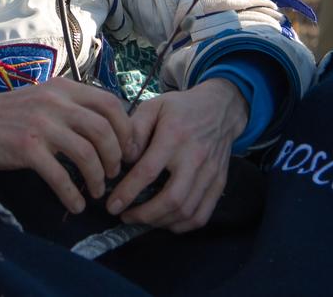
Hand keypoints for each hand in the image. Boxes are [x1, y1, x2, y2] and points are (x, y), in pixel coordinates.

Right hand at [0, 78, 133, 213]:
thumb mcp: (44, 97)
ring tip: (97, 191)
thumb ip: (72, 106)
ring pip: (87, 153)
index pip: (110, 104)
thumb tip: (107, 129)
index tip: (127, 150)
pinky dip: (72, 194)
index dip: (126, 130)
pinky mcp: (27, 147)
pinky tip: (76, 204)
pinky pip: (60, 176)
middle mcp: (55, 102)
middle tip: (115, 173)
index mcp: (64, 89)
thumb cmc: (9, 113)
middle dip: (116, 157)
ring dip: (98, 178)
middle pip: (104, 130)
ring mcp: (41, 124)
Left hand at [106, 79, 247, 232]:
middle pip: (171, 199)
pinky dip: (182, 225)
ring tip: (142, 219)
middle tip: (125, 216)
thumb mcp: (153, 107)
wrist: (220, 108)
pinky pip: (202, 215)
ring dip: (161, 222)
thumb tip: (123, 158)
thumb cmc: (180, 108)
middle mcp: (195, 157)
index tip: (112, 206)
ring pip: (187, 211)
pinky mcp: (219, 183)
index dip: (128, 192)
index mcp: (174, 135)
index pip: (148, 171)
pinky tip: (165, 221)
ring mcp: (210, 173)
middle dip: (145, 215)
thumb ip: (134, 130)